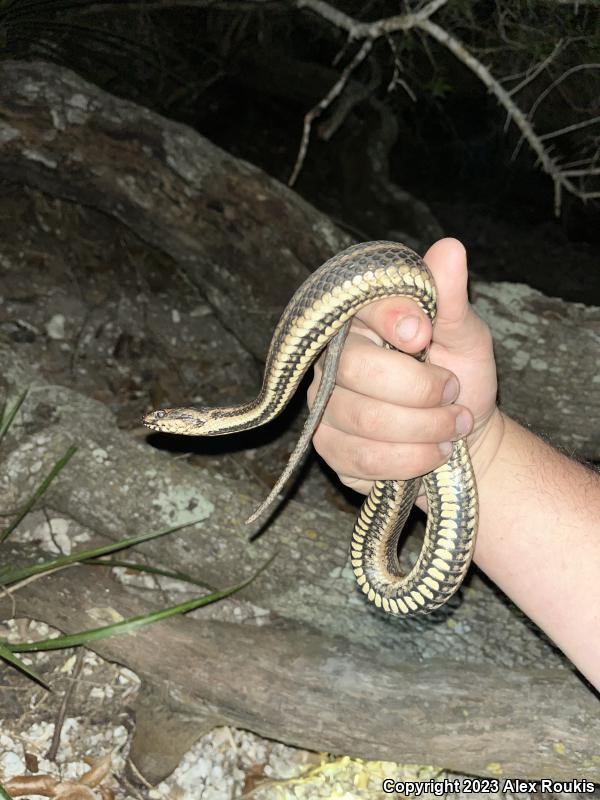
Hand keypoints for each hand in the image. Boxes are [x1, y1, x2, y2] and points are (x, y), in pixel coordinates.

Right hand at [307, 238, 501, 507]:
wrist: (462, 438)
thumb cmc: (461, 377)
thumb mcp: (465, 337)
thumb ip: (450, 300)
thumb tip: (449, 248)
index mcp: (361, 321)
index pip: (356, 307)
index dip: (388, 318)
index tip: (424, 335)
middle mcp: (331, 360)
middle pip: (353, 368)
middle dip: (418, 388)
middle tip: (455, 393)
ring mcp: (324, 406)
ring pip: (363, 419)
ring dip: (423, 428)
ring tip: (455, 426)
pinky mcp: (329, 448)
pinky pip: (364, 457)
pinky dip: (412, 459)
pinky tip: (435, 453)